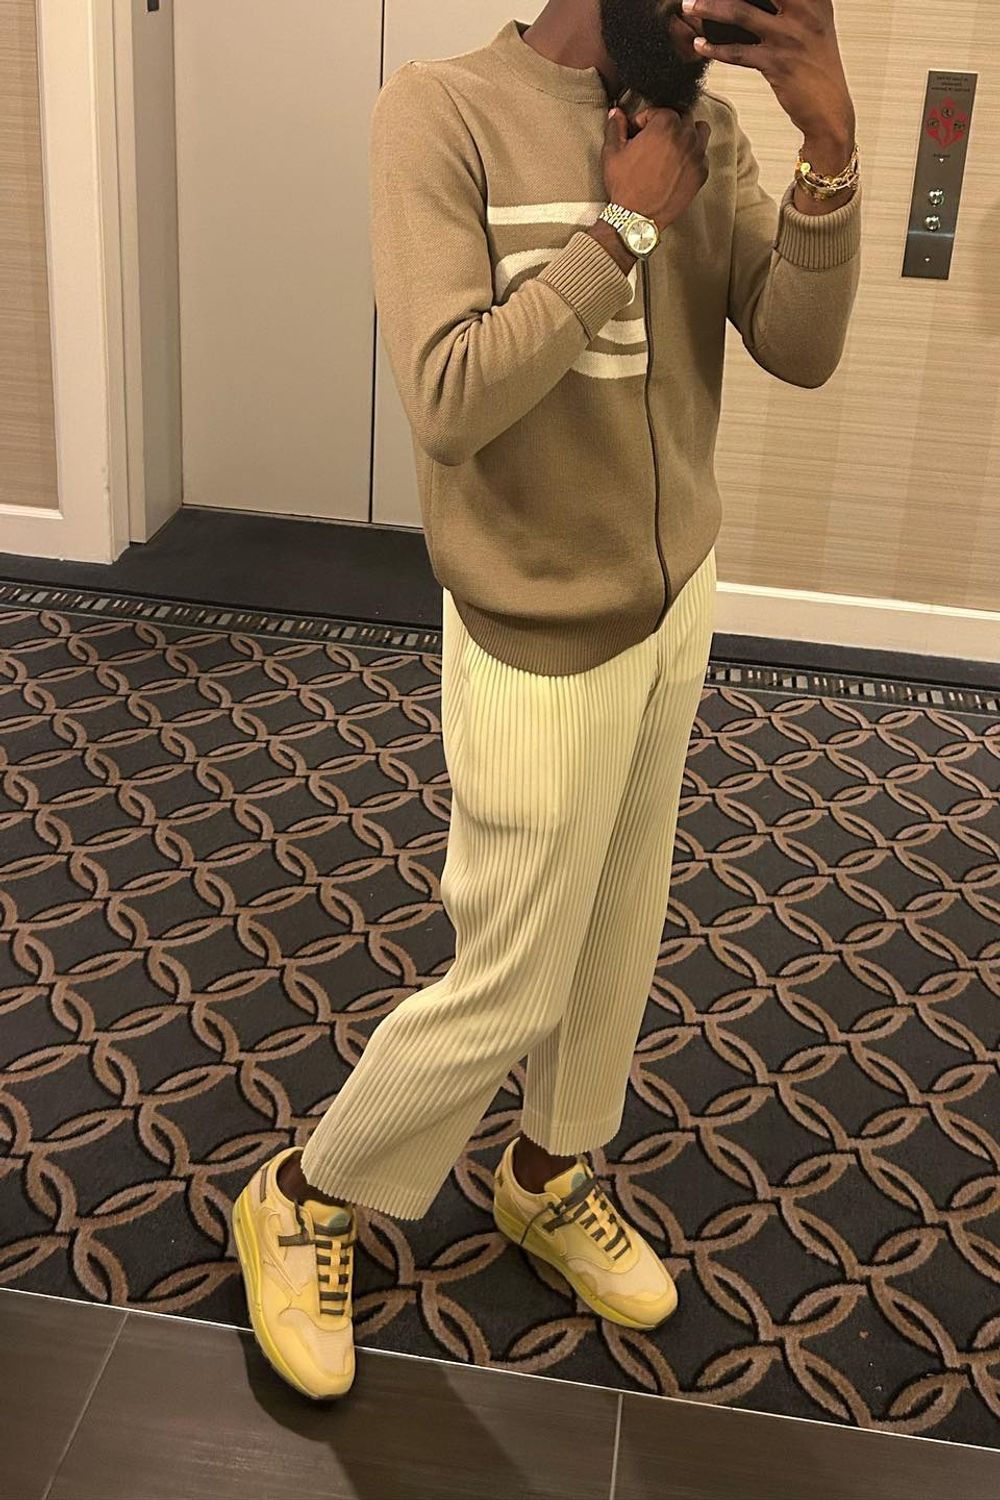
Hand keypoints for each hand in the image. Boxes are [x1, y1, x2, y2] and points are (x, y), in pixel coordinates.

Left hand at [680, 0, 855, 145]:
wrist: (829, 108)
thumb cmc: (816, 66)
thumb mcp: (814, 25)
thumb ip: (792, 6)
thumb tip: (752, 1)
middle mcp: (804, 11)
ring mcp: (790, 36)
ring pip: (740, 13)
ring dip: (709, 7)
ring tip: (689, 5)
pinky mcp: (777, 63)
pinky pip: (738, 52)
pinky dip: (715, 48)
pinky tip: (700, 45)